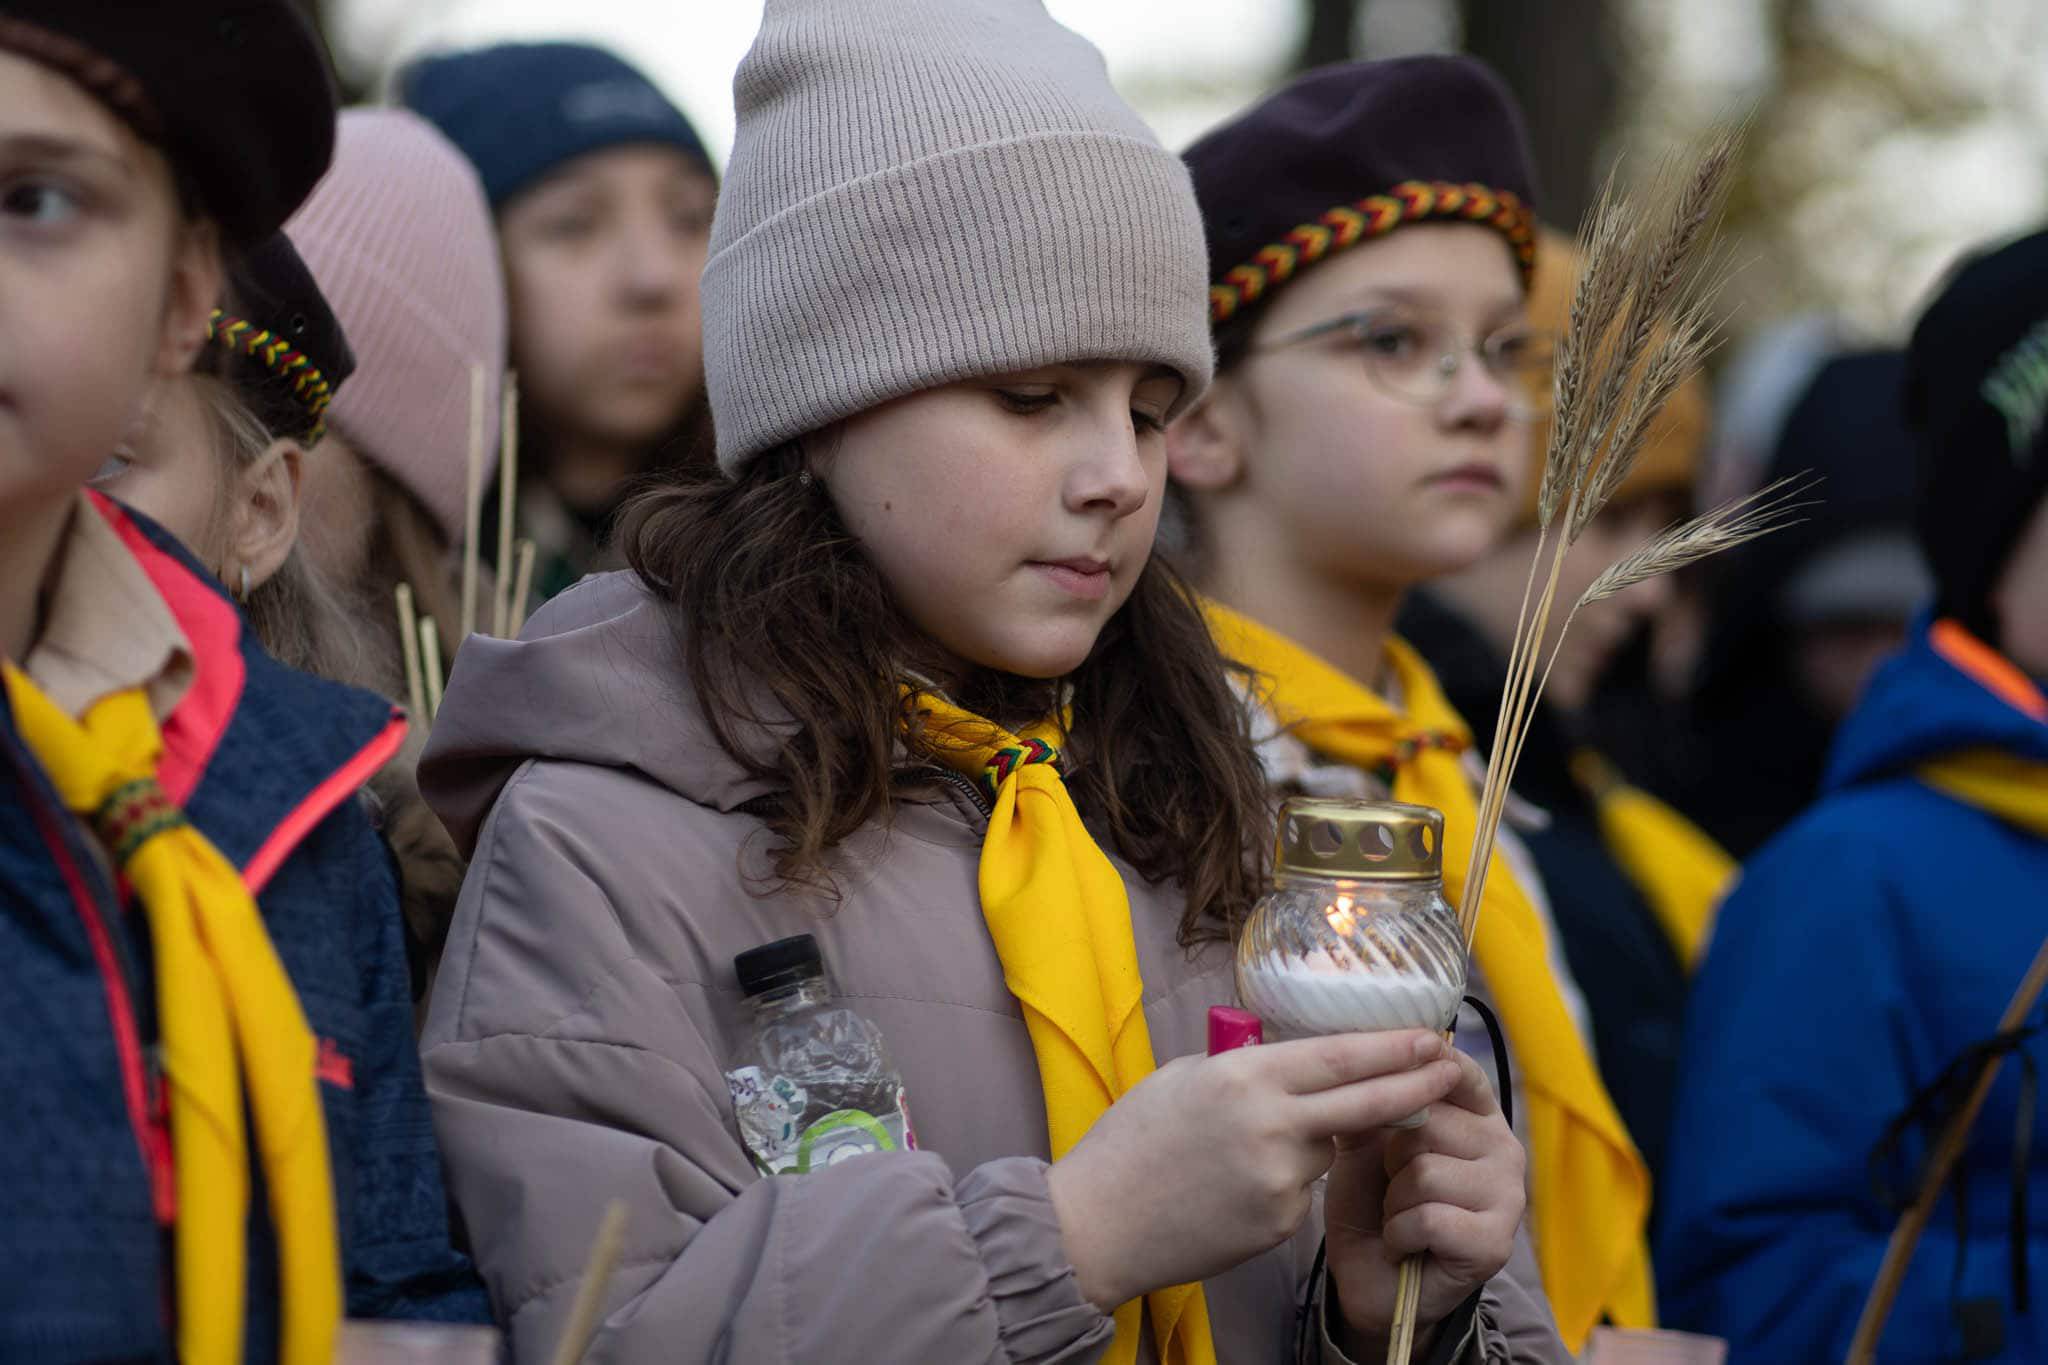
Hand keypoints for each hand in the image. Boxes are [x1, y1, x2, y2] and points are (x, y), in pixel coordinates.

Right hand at [1047, 1030, 1462, 1311]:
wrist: (1096, 1225)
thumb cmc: (1130, 1142)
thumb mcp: (1184, 1079)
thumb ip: (1246, 1072)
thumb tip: (1289, 1066)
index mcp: (1247, 1078)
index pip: (1341, 1056)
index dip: (1393, 1046)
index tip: (1431, 1035)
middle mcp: (1273, 1126)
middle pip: (1366, 1101)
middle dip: (1415, 1084)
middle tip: (1453, 1067)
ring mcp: (1280, 1181)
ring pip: (1327, 1148)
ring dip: (1317, 1139)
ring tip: (1253, 1145)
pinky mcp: (1280, 1224)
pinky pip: (1301, 1192)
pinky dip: (1283, 1182)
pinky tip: (1231, 1187)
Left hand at [1323, 1048, 1524, 1352]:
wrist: (1369, 1279)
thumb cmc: (1372, 1203)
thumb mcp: (1362, 1144)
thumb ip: (1372, 1102)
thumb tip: (1369, 1059)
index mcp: (1478, 1118)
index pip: (1461, 1073)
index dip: (1424, 1068)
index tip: (1395, 1068)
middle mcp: (1504, 1150)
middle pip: (1431, 1122)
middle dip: (1392, 1157)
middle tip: (1393, 1186)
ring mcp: (1507, 1198)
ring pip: (1426, 1172)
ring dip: (1394, 1201)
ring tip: (1399, 1217)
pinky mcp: (1495, 1243)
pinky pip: (1429, 1217)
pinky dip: (1401, 1233)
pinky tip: (1405, 1244)